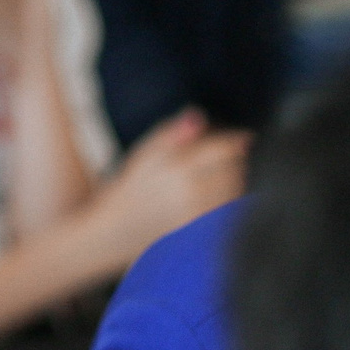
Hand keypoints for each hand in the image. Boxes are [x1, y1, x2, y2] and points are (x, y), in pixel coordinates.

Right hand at [77, 108, 249, 275]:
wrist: (114, 233)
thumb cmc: (129, 190)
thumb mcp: (143, 155)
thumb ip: (171, 133)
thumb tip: (198, 116)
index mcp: (178, 169)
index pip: (223, 147)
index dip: (231, 138)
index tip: (233, 135)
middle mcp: (192, 193)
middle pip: (234, 167)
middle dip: (234, 156)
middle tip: (223, 152)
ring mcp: (199, 215)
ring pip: (235, 188)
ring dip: (235, 175)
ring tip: (218, 172)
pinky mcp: (202, 232)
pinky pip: (229, 209)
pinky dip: (230, 196)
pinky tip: (215, 194)